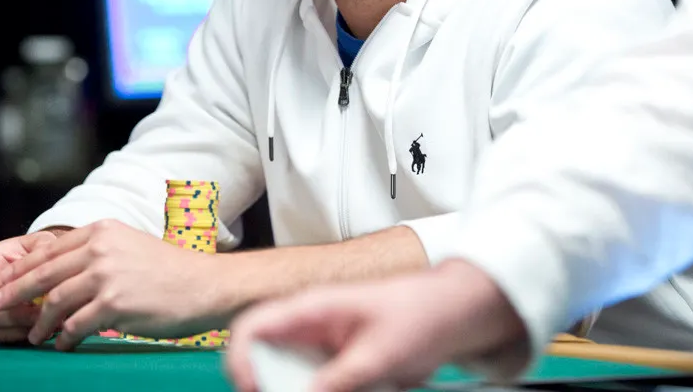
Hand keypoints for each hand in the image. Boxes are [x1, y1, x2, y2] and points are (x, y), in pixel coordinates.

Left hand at [0, 219, 220, 350]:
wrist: (204, 285)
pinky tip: (64, 344)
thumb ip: (96, 254)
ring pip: (55, 302)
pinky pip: (76, 325)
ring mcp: (108, 275)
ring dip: (40, 323)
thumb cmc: (169, 271)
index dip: (22, 269)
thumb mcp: (129, 246)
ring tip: (36, 336)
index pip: (49, 249)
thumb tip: (58, 273)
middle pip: (44, 274)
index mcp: (103, 230)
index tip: (4, 284)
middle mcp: (102, 248)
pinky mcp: (115, 303)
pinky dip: (65, 338)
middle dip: (15, 293)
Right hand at [0, 230, 62, 342]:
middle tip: (46, 311)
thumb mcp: (38, 242)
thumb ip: (41, 248)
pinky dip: (25, 335)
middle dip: (19, 313)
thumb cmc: (33, 252)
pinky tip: (46, 329)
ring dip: (25, 326)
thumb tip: (46, 262)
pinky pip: (5, 338)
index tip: (27, 290)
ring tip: (52, 321)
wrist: (32, 265)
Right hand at [225, 259, 527, 391]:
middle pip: (264, 360)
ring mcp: (322, 346)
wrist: (452, 313)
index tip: (255, 389)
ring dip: (297, 387)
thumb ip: (338, 380)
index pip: (252, 328)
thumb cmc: (418, 314)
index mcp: (311, 308)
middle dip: (270, 385)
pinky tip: (358, 389)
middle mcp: (309, 327)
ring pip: (289, 378)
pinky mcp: (337, 365)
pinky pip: (316, 385)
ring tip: (353, 386)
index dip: (241, 360)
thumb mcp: (378, 354)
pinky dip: (320, 391)